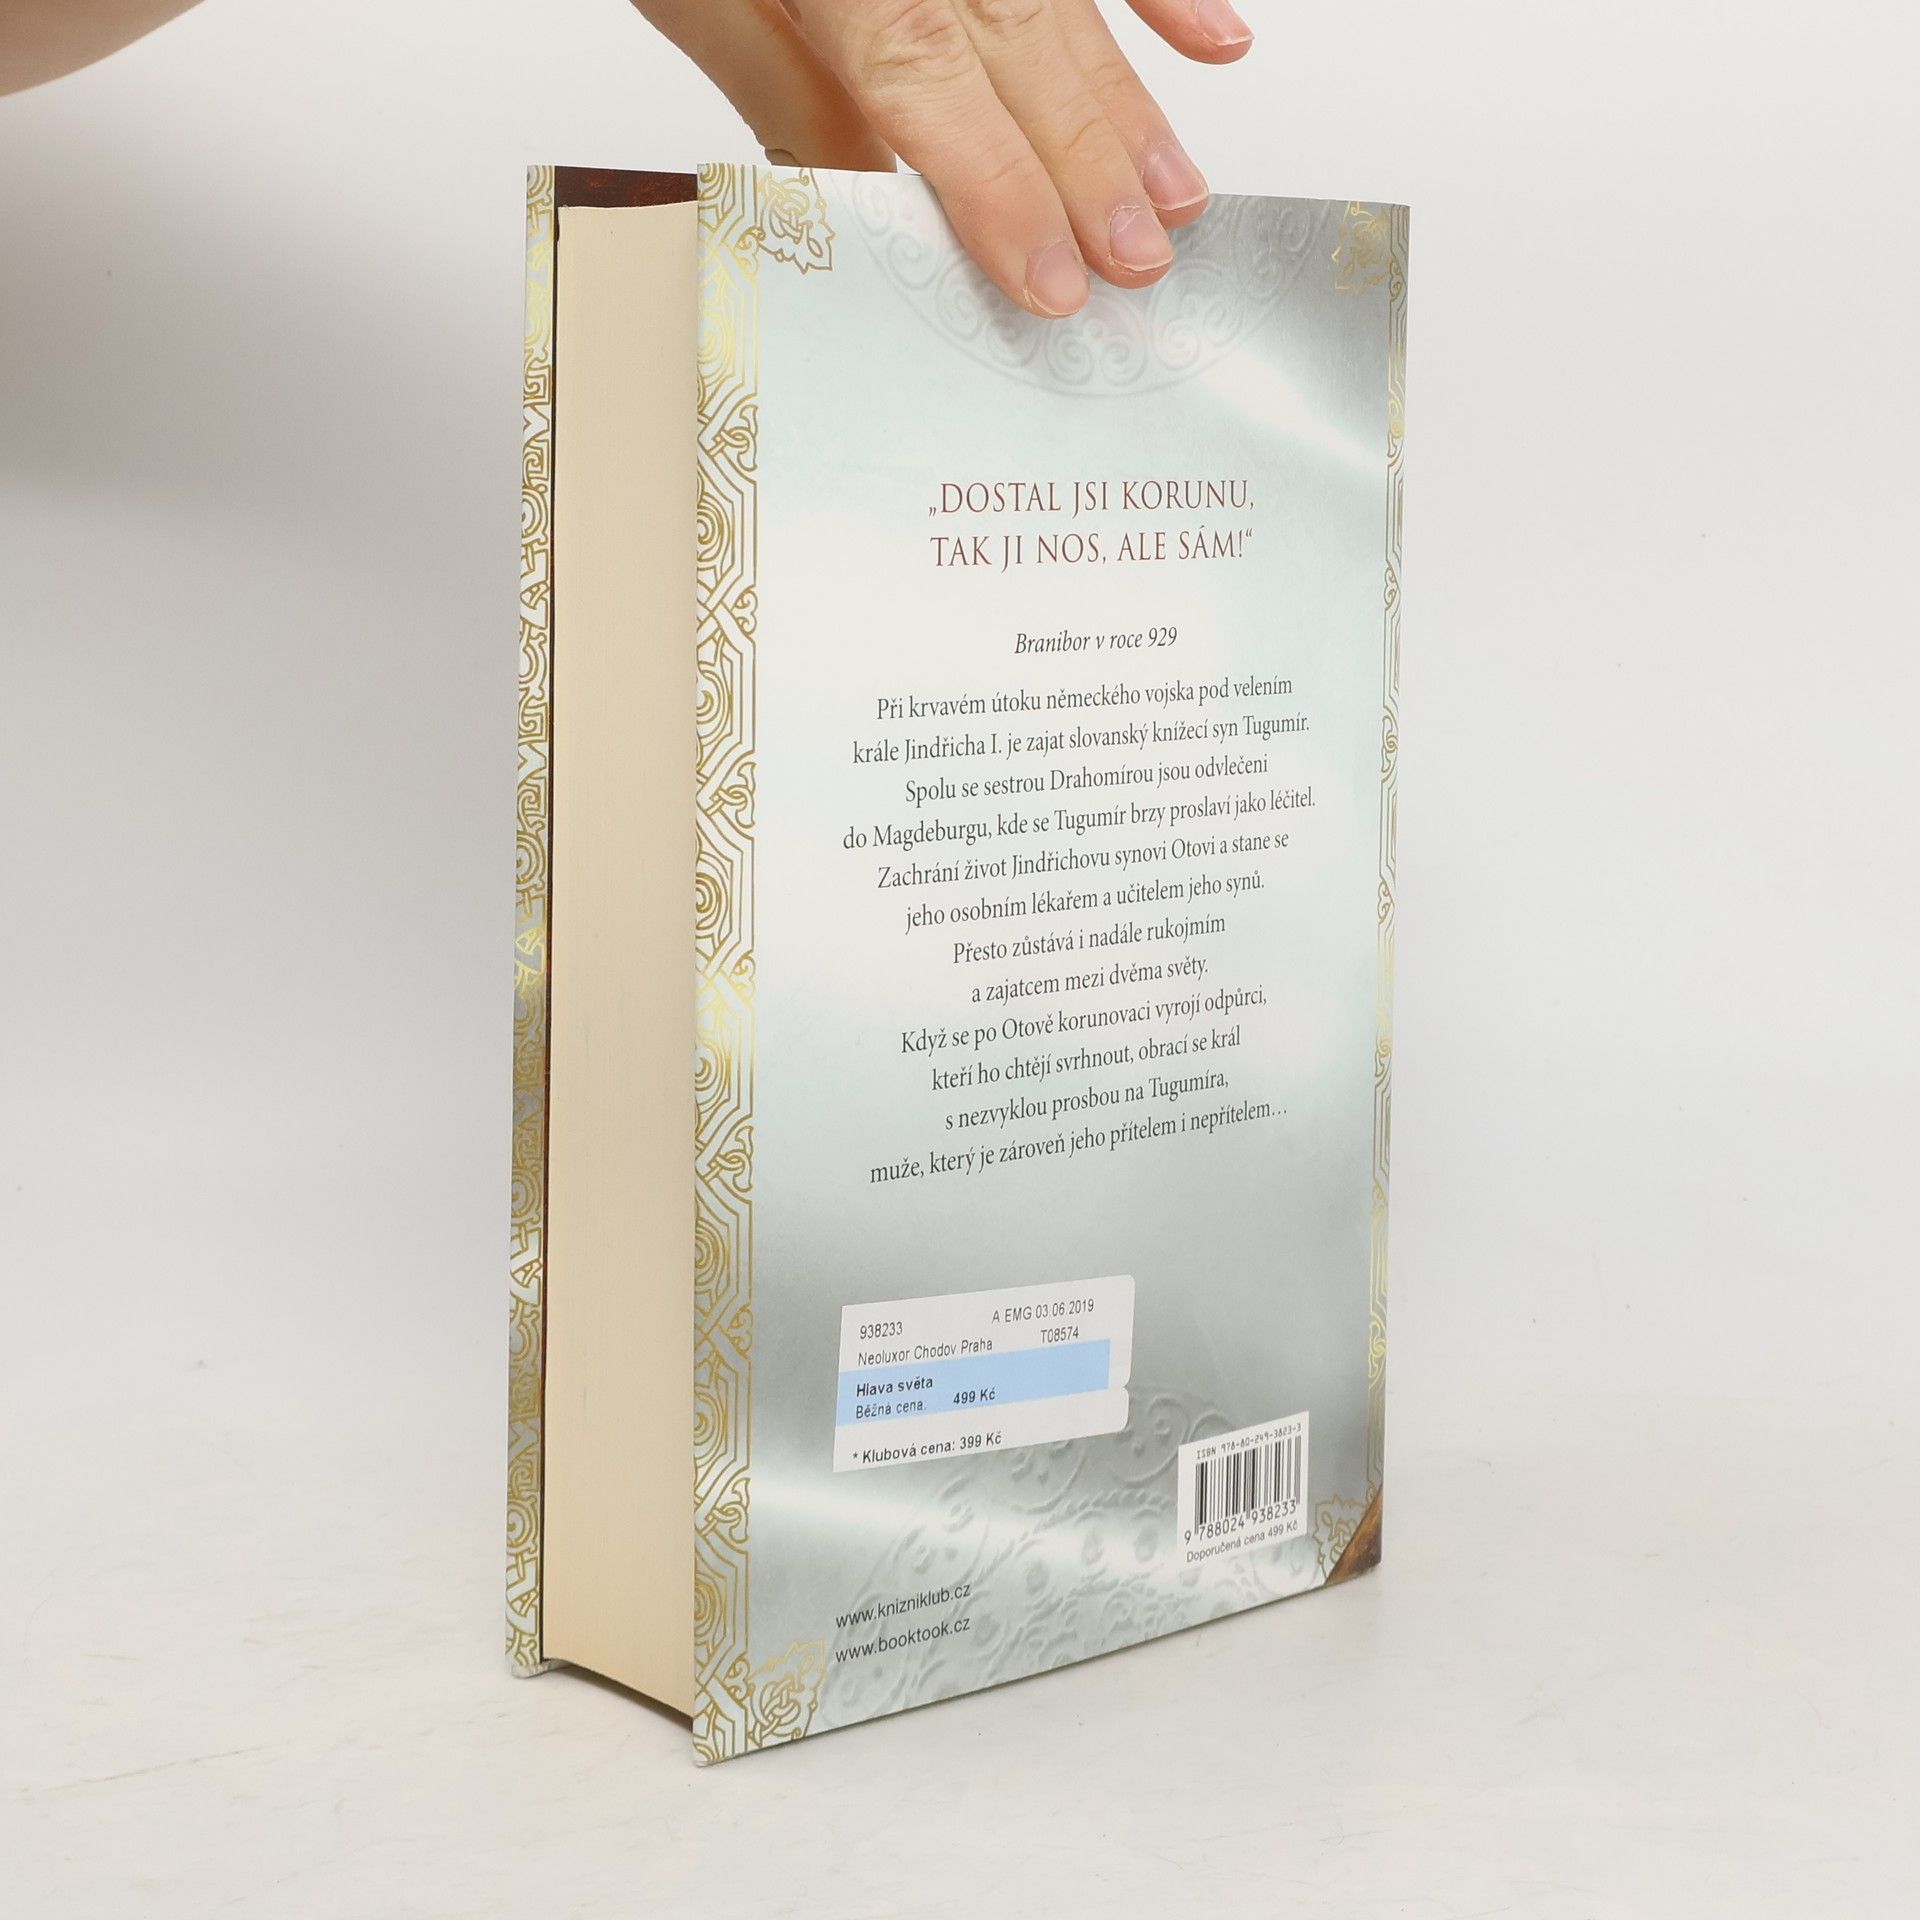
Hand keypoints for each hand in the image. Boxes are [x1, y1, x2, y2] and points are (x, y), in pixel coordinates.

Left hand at [630, 0, 1252, 316]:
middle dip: (1089, 164)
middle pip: (1019, 46)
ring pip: (1063, 1)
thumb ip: (785, 90)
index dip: (999, 186)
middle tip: (1142, 260)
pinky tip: (1213, 43)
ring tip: (1178, 195)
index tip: (1054, 277)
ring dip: (1131, 103)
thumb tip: (868, 203)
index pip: (925, 78)